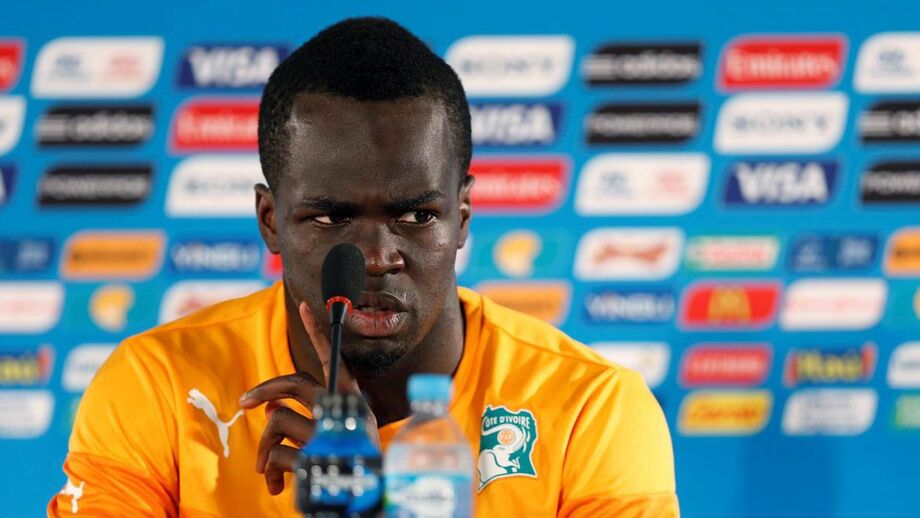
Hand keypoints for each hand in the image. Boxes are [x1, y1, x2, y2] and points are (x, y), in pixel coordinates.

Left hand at [239, 301, 379, 494]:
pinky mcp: (314, 456)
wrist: (367, 502)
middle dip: (264, 389)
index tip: (306, 305)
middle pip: (294, 383)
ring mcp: (329, 432)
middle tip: (244, 402)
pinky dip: (270, 472)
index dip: (318, 332)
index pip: (331, 359)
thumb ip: (306, 419)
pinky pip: (276, 454)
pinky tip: (278, 486)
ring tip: (266, 470)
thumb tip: (270, 412)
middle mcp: (343, 411)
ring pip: (277, 421)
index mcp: (352, 402)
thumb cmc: (347, 467)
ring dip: (264, 448)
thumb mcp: (332, 437)